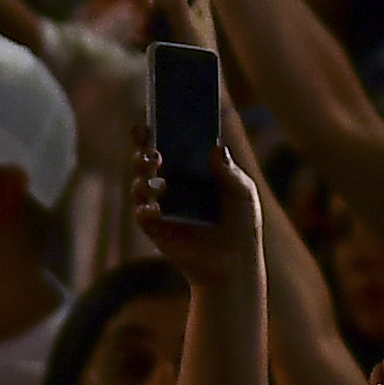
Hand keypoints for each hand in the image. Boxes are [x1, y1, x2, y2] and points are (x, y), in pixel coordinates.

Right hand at [136, 135, 268, 285]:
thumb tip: (215, 148)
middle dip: (143, 151)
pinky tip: (154, 208)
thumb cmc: (242, 224)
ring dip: (142, 176)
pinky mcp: (157, 230)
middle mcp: (172, 184)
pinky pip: (143, 215)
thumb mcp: (243, 194)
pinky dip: (145, 209)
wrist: (235, 265)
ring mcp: (162, 206)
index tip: (151, 119)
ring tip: (153, 175)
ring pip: (141, 185)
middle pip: (148, 161)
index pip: (171, 144)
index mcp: (192, 169)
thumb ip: (229, 172)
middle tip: (151, 150)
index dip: (158, 131)